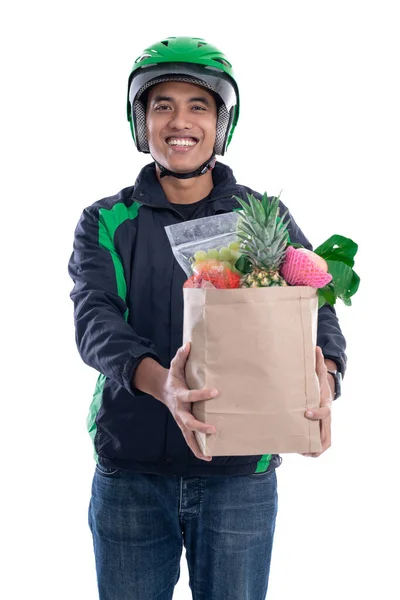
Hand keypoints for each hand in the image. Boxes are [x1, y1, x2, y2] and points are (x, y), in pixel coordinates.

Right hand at [162, 342, 218, 461]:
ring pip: (188, 435)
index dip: (203, 394)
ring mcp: (180, 420)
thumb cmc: (173, 377)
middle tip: (213, 429)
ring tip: (209, 455)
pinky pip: (189, 440)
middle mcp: (179, 410)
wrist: (162, 390)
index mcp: (179, 395)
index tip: (216, 392)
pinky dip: (196, 449)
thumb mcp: (175, 365)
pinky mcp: (183, 426)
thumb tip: (189, 344)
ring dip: (198, 445)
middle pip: (188, 421)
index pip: (191, 395)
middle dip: (200, 426)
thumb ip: (181, 356)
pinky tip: (207, 457)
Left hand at [301, 346, 333, 457]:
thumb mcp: (318, 374)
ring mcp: (325, 426)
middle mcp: (327, 418)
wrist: (325, 394)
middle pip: (327, 434)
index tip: (306, 413)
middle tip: (304, 446)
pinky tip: (301, 451)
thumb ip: (316, 363)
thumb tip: (315, 346)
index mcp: (325, 404)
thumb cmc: (318, 386)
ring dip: (314, 450)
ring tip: (302, 452)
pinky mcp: (321, 431)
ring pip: (325, 442)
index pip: (324, 412)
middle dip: (317, 440)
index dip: (316, 413)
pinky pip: (321, 445)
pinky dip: (313, 451)